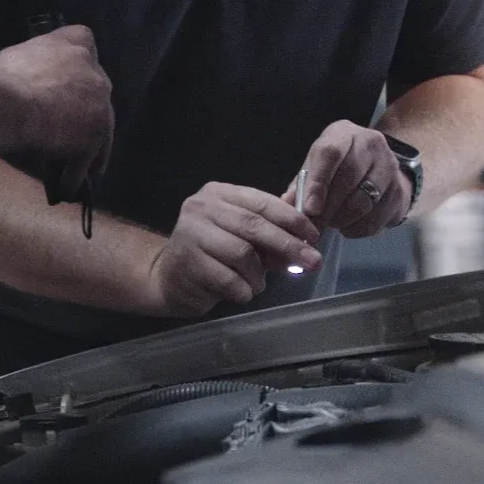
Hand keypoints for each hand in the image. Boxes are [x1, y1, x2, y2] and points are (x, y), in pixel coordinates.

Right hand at [0, 25, 113, 196]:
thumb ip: (33, 64)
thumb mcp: (17, 57)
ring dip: (88, 149)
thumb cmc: (7, 77)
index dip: (75, 60)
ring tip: (75, 168)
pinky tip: (66, 187)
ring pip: (100, 130)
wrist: (13, 104)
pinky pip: (86, 160)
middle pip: (96, 92)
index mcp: (76, 43)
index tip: (65, 73)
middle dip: (82, 111)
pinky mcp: (96, 137)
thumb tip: (28, 76)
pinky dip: (75, 174)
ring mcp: (100, 106)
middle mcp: (95, 72)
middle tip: (65, 130)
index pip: (83, 40)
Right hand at [144, 182, 321, 318]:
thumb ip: (268, 234)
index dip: (291, 218)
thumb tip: (305, 245)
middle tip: (312, 262)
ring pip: (243, 255)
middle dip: (287, 245)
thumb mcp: (240, 235)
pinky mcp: (188, 262)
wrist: (169, 276)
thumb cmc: (212, 252)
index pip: (261, 201)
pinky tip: (239, 291)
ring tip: (257, 283)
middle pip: (254, 226)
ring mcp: (191, 233)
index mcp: (218, 193)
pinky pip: (230, 281)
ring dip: (259, 276)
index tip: (314, 236)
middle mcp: (202, 207)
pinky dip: (244, 291)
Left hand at [288, 122, 411, 236]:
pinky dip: (358, 229)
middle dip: (328, 207)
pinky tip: (348, 227)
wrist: (380, 165)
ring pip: (365, 201)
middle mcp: (371, 144)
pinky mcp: (400, 191)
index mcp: (344, 133)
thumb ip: (303, 183)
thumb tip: (288, 205)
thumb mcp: (318, 163)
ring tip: (331, 223)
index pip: (330, 152)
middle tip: (314, 225)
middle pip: (349, 178)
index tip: (310, 208)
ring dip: (343, 219)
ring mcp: (390, 166)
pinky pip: (378, 218)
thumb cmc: (339, 165)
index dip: (319, 182)